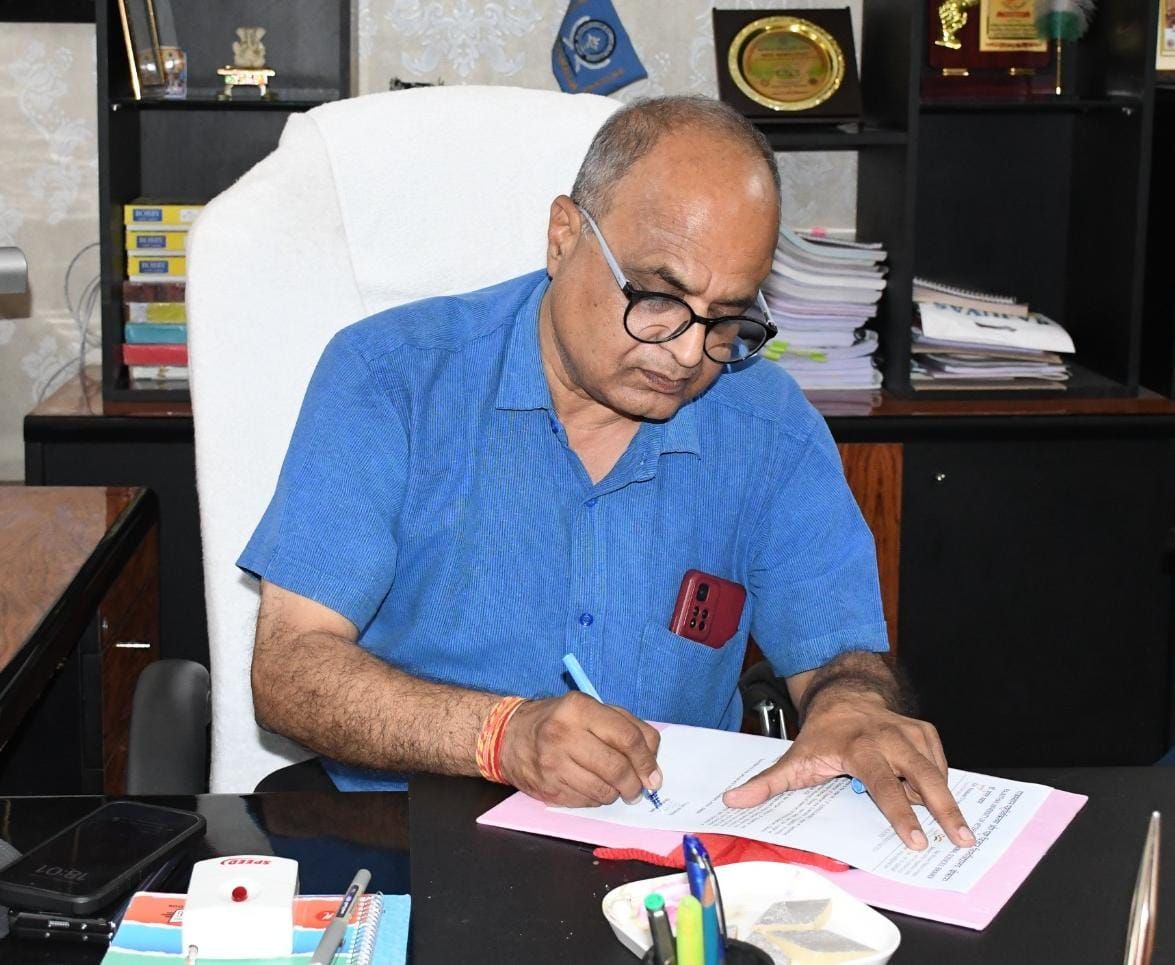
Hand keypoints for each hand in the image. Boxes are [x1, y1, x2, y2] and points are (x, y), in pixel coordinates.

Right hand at [498, 693, 662, 806]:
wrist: (510, 736)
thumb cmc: (559, 721)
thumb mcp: (590, 708)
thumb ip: (625, 725)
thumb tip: (653, 757)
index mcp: (580, 708)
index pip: (626, 737)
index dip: (647, 760)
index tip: (654, 775)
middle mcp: (564, 734)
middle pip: (616, 767)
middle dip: (635, 783)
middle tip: (639, 788)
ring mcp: (553, 764)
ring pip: (603, 790)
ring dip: (617, 793)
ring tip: (616, 787)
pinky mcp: (548, 788)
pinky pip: (586, 802)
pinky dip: (597, 799)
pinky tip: (592, 787)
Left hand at [722, 694, 974, 849]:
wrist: (844, 695)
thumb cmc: (821, 734)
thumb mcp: (793, 757)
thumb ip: (767, 783)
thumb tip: (733, 801)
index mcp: (857, 747)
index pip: (882, 784)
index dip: (899, 813)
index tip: (916, 840)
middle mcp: (887, 737)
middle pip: (921, 775)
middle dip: (943, 807)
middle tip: (961, 838)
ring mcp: (908, 733)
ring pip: (935, 767)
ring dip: (950, 798)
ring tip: (964, 832)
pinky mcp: (924, 732)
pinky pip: (940, 759)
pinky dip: (945, 780)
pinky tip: (946, 802)